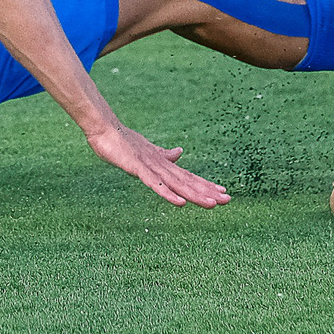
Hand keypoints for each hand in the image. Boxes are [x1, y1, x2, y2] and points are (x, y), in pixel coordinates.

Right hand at [88, 123, 229, 206]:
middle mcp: (162, 165)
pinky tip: (180, 203)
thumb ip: (164, 154)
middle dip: (208, 191)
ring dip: (195, 194)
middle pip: (188, 181)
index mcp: (164, 163)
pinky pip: (156, 184)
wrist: (105, 129)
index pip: (189, 176)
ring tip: (212, 203)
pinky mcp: (138, 169)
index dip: (205, 185)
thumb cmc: (123, 142)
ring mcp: (151, 167)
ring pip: (177, 184)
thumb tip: (179, 153)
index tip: (222, 193)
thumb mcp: (148, 151)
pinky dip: (168, 193)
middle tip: (228, 200)